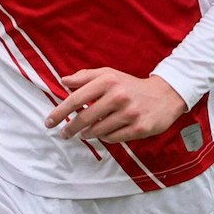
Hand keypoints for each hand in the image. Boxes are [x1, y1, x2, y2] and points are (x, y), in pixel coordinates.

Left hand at [44, 69, 187, 144]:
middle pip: (85, 118)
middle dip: (71, 128)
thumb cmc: (130, 85)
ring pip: (98, 131)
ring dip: (88, 134)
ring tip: (86, 132)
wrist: (164, 96)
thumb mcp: (109, 75)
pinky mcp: (139, 128)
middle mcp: (118, 96)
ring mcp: (130, 113)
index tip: (49, 122)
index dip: (60, 112)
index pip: (77, 99)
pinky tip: (103, 134)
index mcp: (108, 81)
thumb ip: (85, 76)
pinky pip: (113, 139)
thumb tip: (63, 81)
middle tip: (64, 133)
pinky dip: (105, 138)